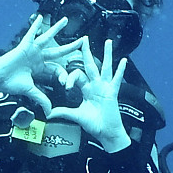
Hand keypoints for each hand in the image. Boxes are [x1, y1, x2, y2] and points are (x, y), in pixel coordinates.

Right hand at [0, 16, 78, 113]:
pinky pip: (31, 34)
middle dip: (71, 46)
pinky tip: (41, 18)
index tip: (65, 82)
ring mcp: (31, 50)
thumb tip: (50, 111)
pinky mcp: (24, 46)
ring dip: (57, 29)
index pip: (57, 68)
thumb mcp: (30, 91)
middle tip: (82, 40)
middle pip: (58, 51)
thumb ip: (41, 98)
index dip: (63, 74)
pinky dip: (36, 26)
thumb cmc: (10, 83)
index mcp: (40, 67)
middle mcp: (38, 57)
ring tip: (66, 21)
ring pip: (47, 38)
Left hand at [44, 37, 132, 152]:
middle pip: (90, 65)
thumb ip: (63, 112)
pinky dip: (121, 70)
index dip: (70, 78)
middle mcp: (96, 86)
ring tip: (108, 42)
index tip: (66, 86)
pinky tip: (124, 60)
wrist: (106, 133)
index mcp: (87, 89)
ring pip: (105, 67)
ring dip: (106, 54)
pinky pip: (117, 79)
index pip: (77, 76)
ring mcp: (105, 88)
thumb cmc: (94, 125)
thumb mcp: (76, 116)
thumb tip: (48, 113)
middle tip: (84, 39)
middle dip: (86, 52)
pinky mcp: (112, 93)